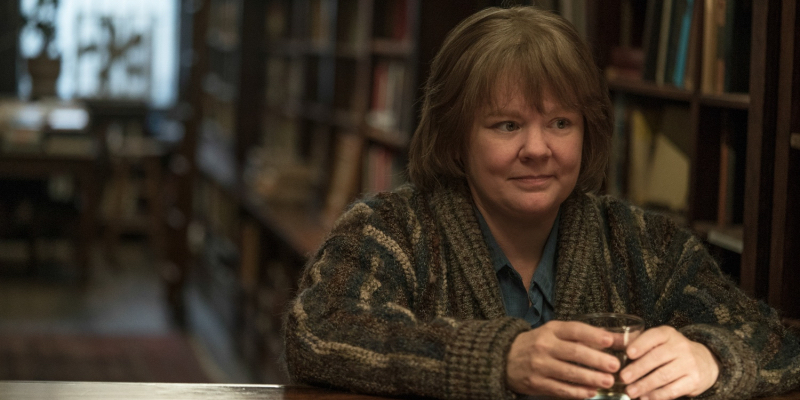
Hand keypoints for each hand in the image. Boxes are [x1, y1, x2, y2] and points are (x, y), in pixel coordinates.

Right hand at [506, 320, 620, 398]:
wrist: (504, 358)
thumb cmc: (537, 344)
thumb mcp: (555, 333)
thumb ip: (583, 336)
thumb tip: (619, 339)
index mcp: (550, 330)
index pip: (574, 330)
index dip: (593, 335)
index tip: (610, 341)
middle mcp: (544, 346)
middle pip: (574, 352)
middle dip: (597, 360)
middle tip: (615, 366)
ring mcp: (539, 365)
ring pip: (569, 373)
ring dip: (590, 378)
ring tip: (608, 381)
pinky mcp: (536, 383)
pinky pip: (560, 389)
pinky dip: (577, 392)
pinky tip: (591, 392)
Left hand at [621, 326, 719, 399]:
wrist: (705, 361)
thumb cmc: (672, 351)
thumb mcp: (661, 341)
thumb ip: (641, 344)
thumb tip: (617, 351)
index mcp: (668, 334)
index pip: (654, 336)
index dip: (641, 345)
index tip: (628, 353)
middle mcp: (680, 346)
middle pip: (656, 358)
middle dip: (638, 369)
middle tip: (623, 378)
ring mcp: (689, 363)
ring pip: (663, 376)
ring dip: (644, 385)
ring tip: (630, 392)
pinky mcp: (694, 380)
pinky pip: (673, 390)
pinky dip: (657, 396)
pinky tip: (646, 398)